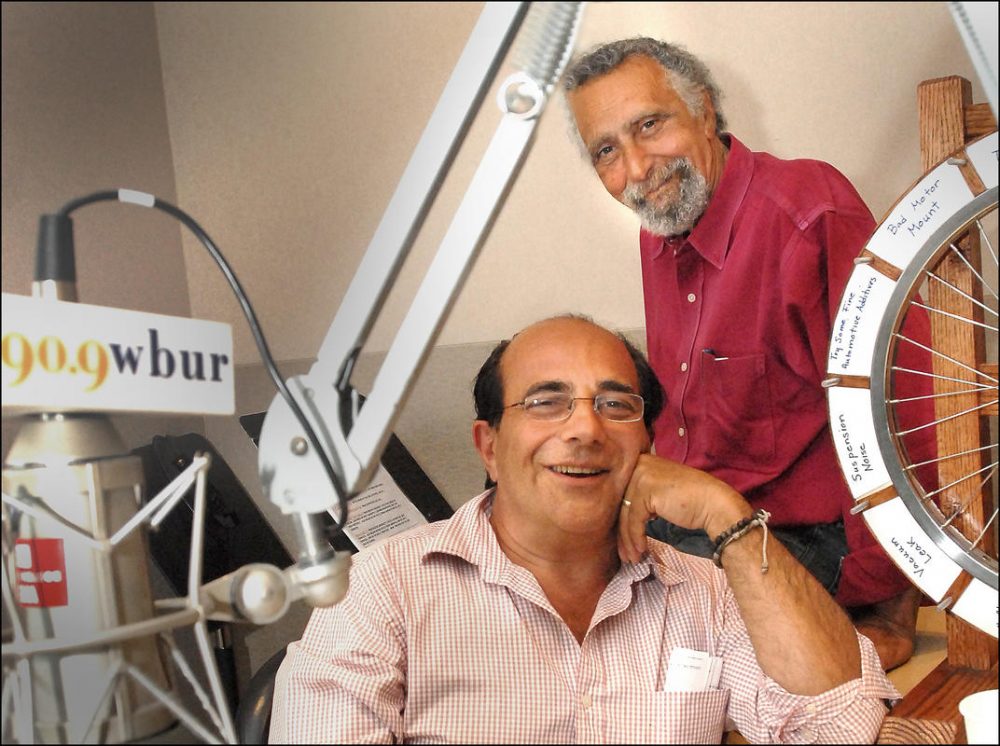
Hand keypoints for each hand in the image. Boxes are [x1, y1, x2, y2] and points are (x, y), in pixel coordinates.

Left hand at [617, 454, 750, 562]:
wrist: (715, 505)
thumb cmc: (692, 502)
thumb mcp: (661, 493)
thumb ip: (641, 497)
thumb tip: (620, 519)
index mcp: (641, 461)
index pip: (623, 494)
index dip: (622, 520)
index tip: (623, 542)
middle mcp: (639, 464)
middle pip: (621, 504)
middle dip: (622, 533)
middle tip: (626, 554)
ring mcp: (642, 475)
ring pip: (626, 514)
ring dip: (628, 540)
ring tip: (632, 558)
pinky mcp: (646, 490)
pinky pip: (635, 519)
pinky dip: (636, 537)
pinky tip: (641, 549)